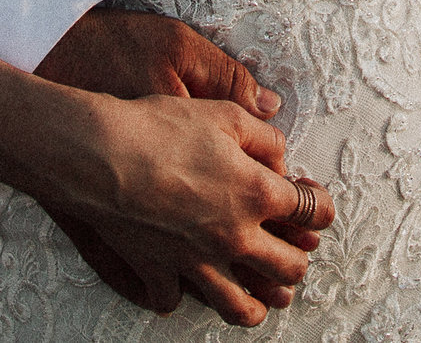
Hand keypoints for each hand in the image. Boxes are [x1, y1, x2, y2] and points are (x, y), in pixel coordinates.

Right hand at [32, 10, 316, 315]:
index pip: (311, 212)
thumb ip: (263, 135)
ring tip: (263, 296)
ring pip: (240, 306)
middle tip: (295, 250)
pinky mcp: (157, 272)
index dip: (321, 207)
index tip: (314, 202)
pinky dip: (180, 296)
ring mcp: (196, 262)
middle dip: (299, 260)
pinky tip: (184, 285)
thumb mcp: (223, 113)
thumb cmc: (159, 127)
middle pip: (288, 269)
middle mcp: (234, 237)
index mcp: (256, 194)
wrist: (100, 155)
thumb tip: (281, 154)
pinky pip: (173, 300)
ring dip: (258, 302)